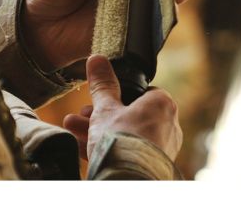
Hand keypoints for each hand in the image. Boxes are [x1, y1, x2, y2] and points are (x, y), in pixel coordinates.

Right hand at [63, 54, 182, 161]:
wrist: (128, 182)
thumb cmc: (121, 140)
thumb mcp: (105, 108)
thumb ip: (102, 84)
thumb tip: (96, 59)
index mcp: (162, 104)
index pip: (141, 91)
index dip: (117, 95)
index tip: (98, 100)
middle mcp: (168, 124)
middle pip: (129, 114)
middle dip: (100, 115)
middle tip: (82, 115)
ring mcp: (163, 147)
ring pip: (127, 134)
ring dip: (99, 130)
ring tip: (72, 129)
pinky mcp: (155, 165)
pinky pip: (130, 151)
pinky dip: (110, 148)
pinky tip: (84, 148)